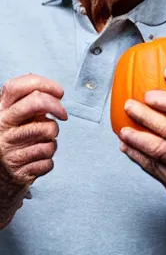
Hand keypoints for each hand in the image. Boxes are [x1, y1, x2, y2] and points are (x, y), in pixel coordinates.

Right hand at [0, 74, 66, 224]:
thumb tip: (54, 93)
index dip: (44, 84)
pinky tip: (36, 160)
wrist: (0, 178)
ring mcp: (7, 149)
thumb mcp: (17, 119)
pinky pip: (49, 158)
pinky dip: (48, 160)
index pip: (17, 86)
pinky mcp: (17, 170)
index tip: (59, 92)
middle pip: (36, 102)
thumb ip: (30, 104)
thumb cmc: (16, 142)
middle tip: (62, 115)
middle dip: (56, 106)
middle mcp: (0, 128)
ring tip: (41, 143)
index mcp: (0, 112)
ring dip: (52, 139)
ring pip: (49, 131)